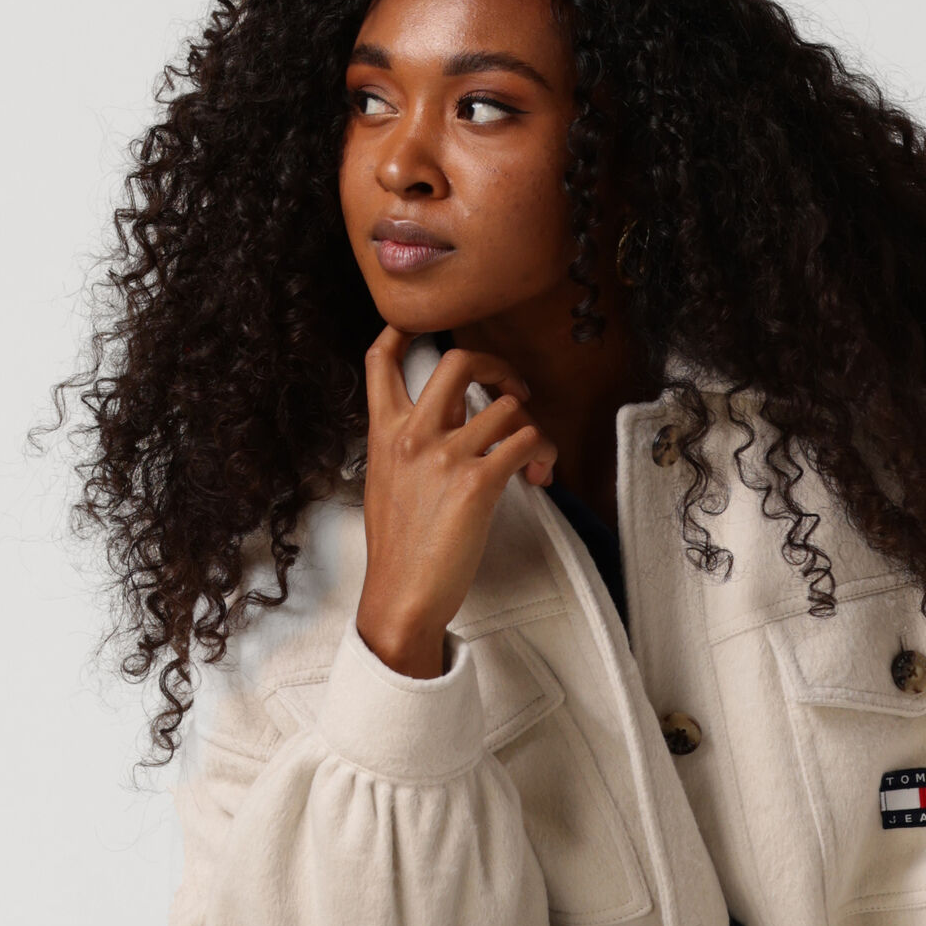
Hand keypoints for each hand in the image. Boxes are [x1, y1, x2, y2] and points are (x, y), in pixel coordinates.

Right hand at [354, 328, 558, 678]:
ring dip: (532, 426)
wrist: (401, 597)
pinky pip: (526, 441)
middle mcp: (413, 434)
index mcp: (384, 433)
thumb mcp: (385, 486)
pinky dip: (543, 453)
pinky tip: (539, 475)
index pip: (382, 360)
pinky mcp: (478, 483)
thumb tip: (438, 434)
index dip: (403, 330)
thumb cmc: (398, 552)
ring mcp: (445, 455)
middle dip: (496, 365)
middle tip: (513, 391)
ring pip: (507, 406)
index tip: (423, 329)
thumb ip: (407, 450)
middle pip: (458, 360)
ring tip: (535, 457)